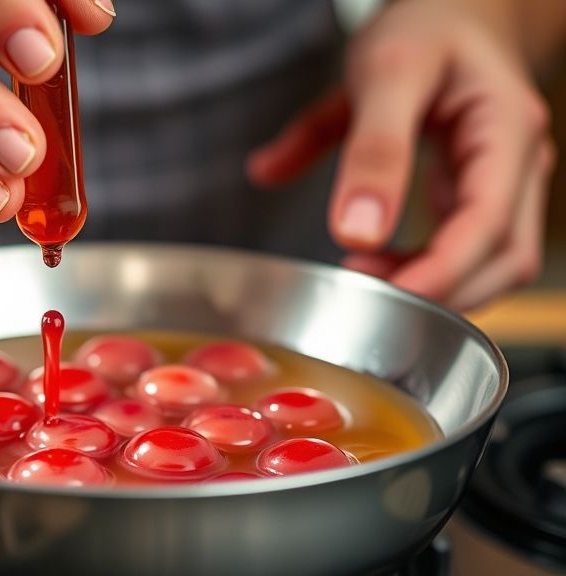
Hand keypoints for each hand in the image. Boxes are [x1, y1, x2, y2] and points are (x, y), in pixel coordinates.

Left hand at [248, 0, 554, 310]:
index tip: (390, 300)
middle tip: (364, 295)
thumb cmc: (426, 28)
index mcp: (507, 131)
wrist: (450, 8)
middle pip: (504, 258)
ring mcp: (503, 182)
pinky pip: (463, 248)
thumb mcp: (388, 72)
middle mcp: (518, 164)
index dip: (444, 273)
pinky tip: (374, 261)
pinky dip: (421, 267)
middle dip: (440, 290)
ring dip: (433, 284)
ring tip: (363, 276)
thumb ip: (372, 150)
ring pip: (489, 262)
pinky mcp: (477, 193)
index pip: (491, 224)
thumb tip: (355, 231)